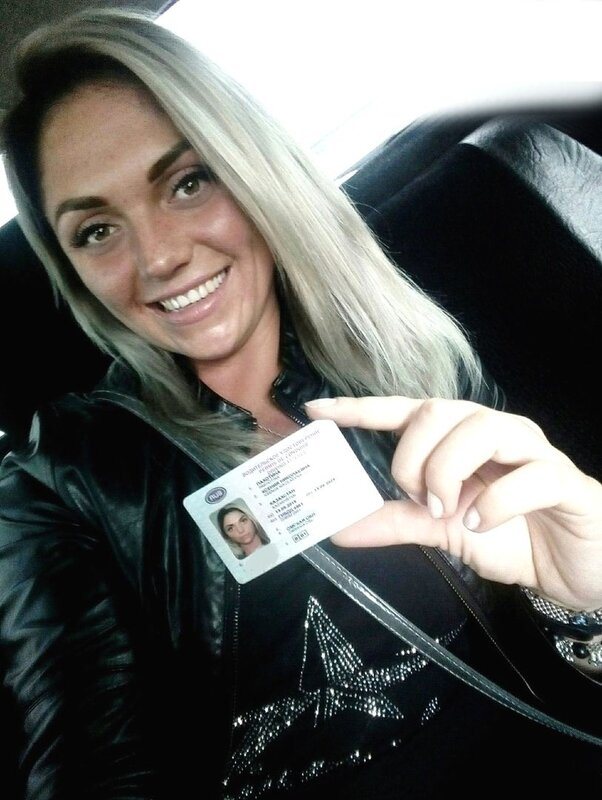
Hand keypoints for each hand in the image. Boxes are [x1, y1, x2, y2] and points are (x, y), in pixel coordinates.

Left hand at [305, 396, 601, 610]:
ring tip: (450, 511)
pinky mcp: (564, 480)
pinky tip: (484, 522)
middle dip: (412, 458)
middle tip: (419, 499)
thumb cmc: (515, 536)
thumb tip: (339, 527)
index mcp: (461, 438)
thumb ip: (397, 521)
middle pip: (438, 411)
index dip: (360, 408)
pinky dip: (496, 501)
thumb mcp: (445, 530)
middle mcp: (494, 431)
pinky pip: (528, 475)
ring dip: (449, 473)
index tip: (316, 411)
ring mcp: (532, 451)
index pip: (406, 410)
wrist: (581, 567)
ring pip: (480, 428)